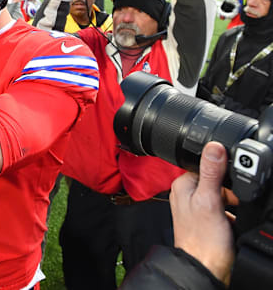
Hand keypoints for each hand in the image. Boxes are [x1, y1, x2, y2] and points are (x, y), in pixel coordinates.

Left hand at [170, 141, 234, 285]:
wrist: (206, 267)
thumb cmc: (204, 239)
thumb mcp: (210, 200)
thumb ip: (212, 173)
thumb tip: (214, 146)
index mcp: (182, 184)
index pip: (206, 164)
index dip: (223, 175)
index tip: (229, 188)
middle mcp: (185, 193)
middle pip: (216, 179)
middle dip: (229, 191)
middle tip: (228, 206)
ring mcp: (195, 207)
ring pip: (222, 194)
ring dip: (231, 203)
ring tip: (227, 217)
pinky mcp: (205, 218)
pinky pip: (223, 208)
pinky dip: (231, 213)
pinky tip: (229, 223)